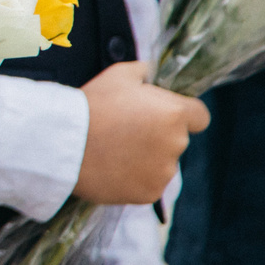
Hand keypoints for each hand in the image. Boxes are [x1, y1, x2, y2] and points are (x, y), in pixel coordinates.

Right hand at [75, 62, 209, 204]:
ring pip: (163, 164)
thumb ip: (144, 71)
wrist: (64, 144)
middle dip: (158, 136)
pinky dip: (135, 178)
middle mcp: (176, 144)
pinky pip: (149, 183)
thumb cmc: (91, 105)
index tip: (162, 117)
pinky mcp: (150, 193)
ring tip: (115, 153)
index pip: (200, 117)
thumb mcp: (118, 75)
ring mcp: (164, 171)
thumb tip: (152, 71)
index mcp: (174, 113)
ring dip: (147, 159)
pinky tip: (113, 169)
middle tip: (125, 132)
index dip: (183, 116)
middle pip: (177, 140)